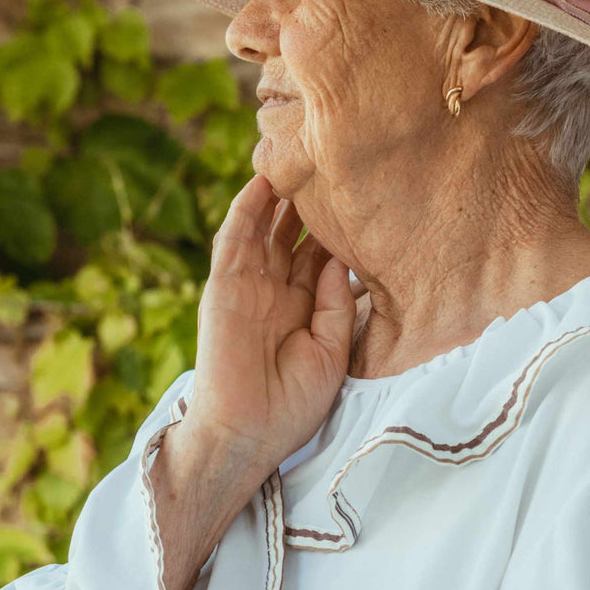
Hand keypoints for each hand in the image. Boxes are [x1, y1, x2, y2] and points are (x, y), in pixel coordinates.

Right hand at [184, 172, 358, 480]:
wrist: (248, 434)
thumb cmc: (293, 405)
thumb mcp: (333, 352)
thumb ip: (338, 303)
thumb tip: (343, 256)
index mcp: (304, 306)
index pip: (321, 254)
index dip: (338, 225)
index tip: (364, 194)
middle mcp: (276, 289)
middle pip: (293, 233)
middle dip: (309, 200)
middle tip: (330, 161)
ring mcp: (249, 286)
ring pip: (264, 227)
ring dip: (277, 193)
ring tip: (297, 155)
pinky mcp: (224, 287)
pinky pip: (235, 240)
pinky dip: (247, 209)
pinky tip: (262, 181)